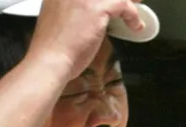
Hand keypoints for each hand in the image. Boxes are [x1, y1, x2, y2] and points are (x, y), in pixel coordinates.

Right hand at [27, 0, 143, 79]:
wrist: (49, 62)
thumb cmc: (51, 50)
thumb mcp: (57, 21)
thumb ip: (72, 11)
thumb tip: (88, 14)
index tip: (114, 2)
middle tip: (131, 0)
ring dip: (129, 1)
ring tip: (136, 7)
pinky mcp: (96, 8)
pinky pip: (123, 5)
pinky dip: (132, 15)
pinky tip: (135, 25)